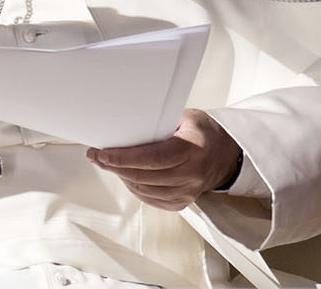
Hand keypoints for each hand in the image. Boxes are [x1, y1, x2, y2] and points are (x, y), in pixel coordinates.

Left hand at [86, 108, 241, 210]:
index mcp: (194, 149)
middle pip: (145, 176)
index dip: (124, 157)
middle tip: (97, 156)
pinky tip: (125, 176)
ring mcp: (188, 192)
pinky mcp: (182, 203)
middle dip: (115, 167)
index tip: (103, 153)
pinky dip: (134, 187)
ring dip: (122, 177)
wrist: (223, 154)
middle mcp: (193, 174)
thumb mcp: (185, 117)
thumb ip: (160, 122)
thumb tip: (125, 123)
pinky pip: (150, 199)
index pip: (154, 158)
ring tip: (108, 164)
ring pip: (144, 190)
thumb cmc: (201, 132)